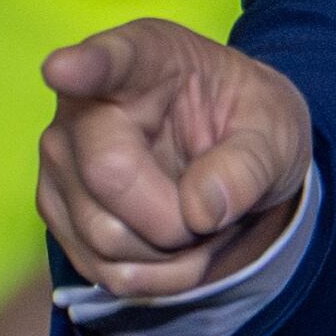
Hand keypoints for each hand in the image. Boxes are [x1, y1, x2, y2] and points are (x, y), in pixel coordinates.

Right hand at [36, 21, 311, 300]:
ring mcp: (61, 161)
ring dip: (173, 255)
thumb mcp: (277, 131)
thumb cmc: (248, 125)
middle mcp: (83, 104)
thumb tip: (201, 209)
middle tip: (213, 210)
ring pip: (105, 236)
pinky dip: (158, 278)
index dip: (85, 66)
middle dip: (176, 218)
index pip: (108, 60)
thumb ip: (250, 164)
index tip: (64, 68)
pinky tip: (178, 248)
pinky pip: (105, 271)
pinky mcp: (59, 212)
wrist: (230, 158)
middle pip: (108, 175)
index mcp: (143, 58)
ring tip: (200, 223)